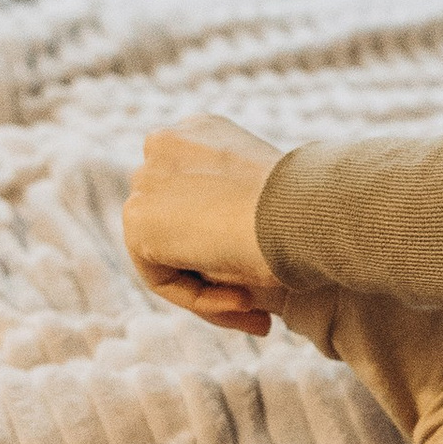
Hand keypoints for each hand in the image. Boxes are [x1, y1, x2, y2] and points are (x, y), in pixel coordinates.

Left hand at [125, 112, 289, 332]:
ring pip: (168, 254)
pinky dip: (201, 299)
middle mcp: (165, 145)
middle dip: (214, 266)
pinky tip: (246, 302)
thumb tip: (216, 253)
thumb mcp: (269, 199)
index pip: (196, 197)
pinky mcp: (137, 218)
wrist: (301, 208)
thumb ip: (230, 212)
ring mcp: (146, 178)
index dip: (227, 239)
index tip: (260, 266)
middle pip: (176, 224)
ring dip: (212, 290)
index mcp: (200, 131)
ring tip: (258, 312)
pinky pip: (162, 276)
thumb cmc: (305, 207)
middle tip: (258, 304)